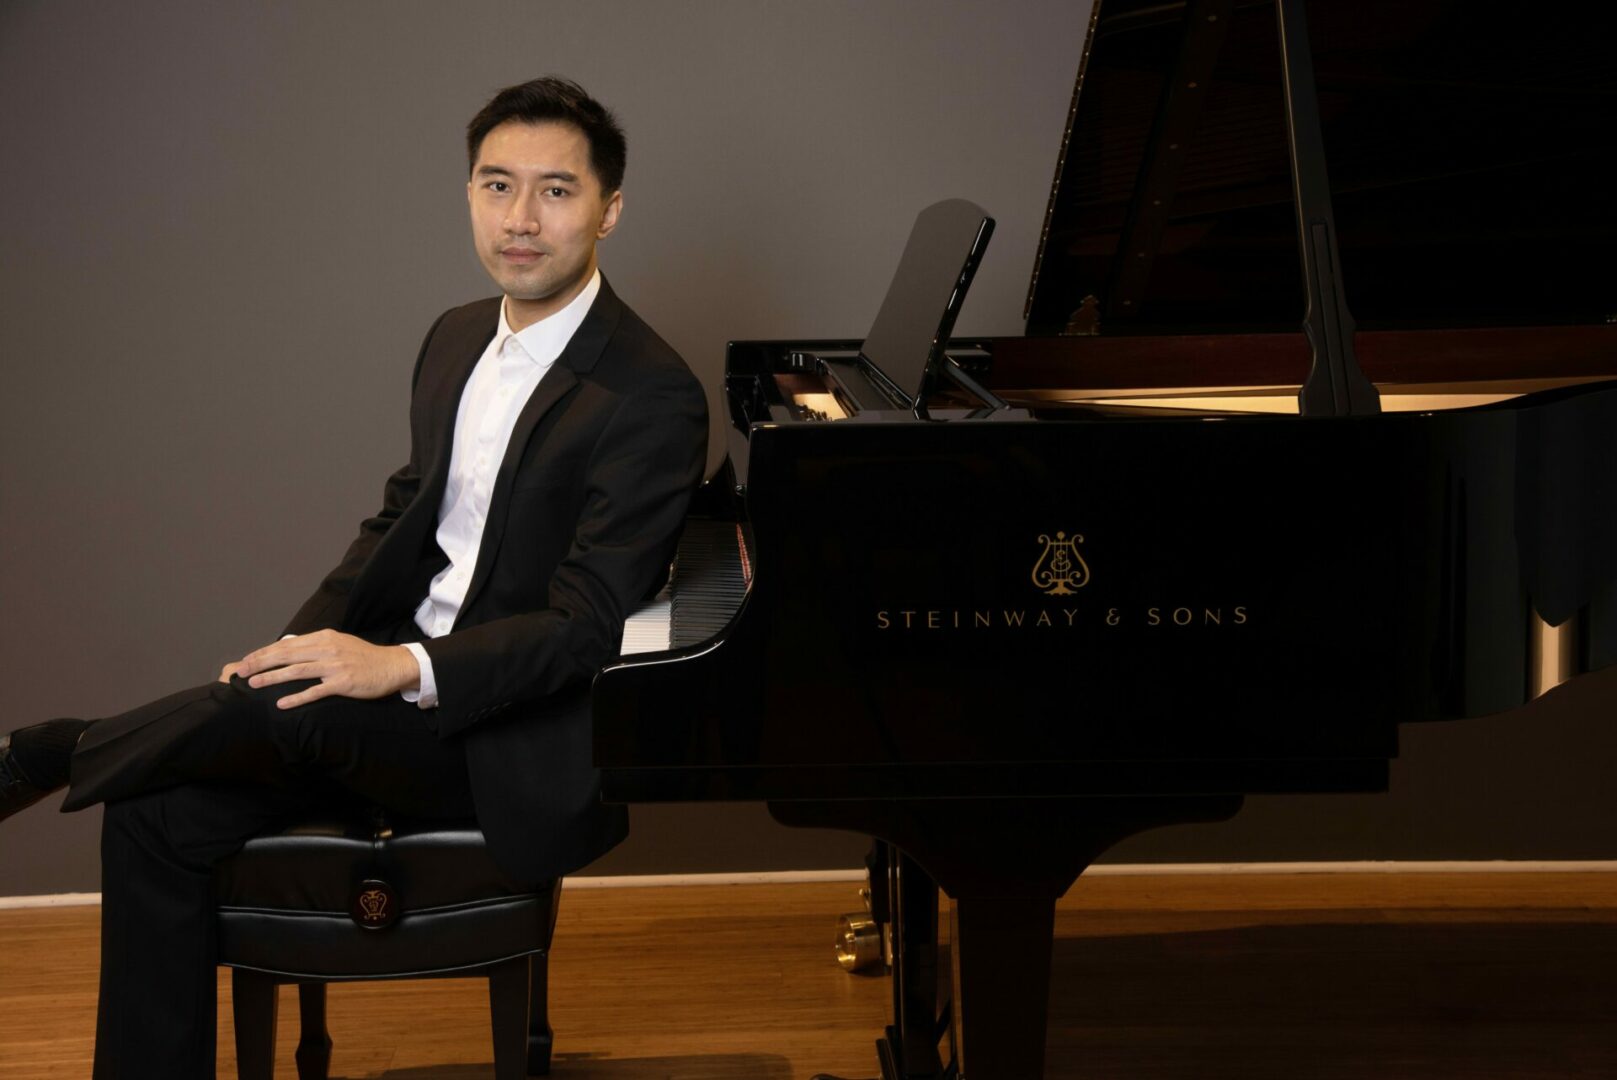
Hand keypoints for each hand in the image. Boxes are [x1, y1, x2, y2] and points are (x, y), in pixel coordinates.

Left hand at [225, 630, 421, 709]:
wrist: (392, 666)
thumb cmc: (363, 657)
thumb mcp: (339, 644)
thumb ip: (316, 646)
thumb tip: (290, 651)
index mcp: (324, 638)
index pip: (287, 644)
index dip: (264, 652)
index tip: (247, 659)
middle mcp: (327, 649)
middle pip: (287, 654)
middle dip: (261, 662)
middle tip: (242, 670)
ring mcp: (335, 666)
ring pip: (297, 671)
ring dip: (273, 677)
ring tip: (253, 683)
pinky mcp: (343, 682)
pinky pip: (315, 691)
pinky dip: (297, 697)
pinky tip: (281, 703)